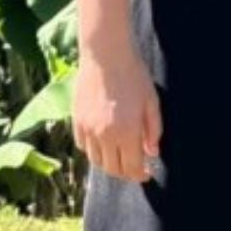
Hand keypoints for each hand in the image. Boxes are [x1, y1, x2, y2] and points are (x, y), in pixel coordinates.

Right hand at [73, 48, 162, 182]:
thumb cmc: (133, 75)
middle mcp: (105, 136)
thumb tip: (152, 153)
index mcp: (127, 132)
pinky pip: (83, 147)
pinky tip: (104, 143)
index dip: (140, 175)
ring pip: (96, 161)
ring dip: (109, 164)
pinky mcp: (76, 122)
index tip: (147, 173)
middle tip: (134, 167)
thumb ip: (154, 131)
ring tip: (119, 156)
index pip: (132, 168)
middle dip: (126, 173)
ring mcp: (88, 130)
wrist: (105, 56)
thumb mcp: (152, 102)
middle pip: (113, 169)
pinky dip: (94, 151)